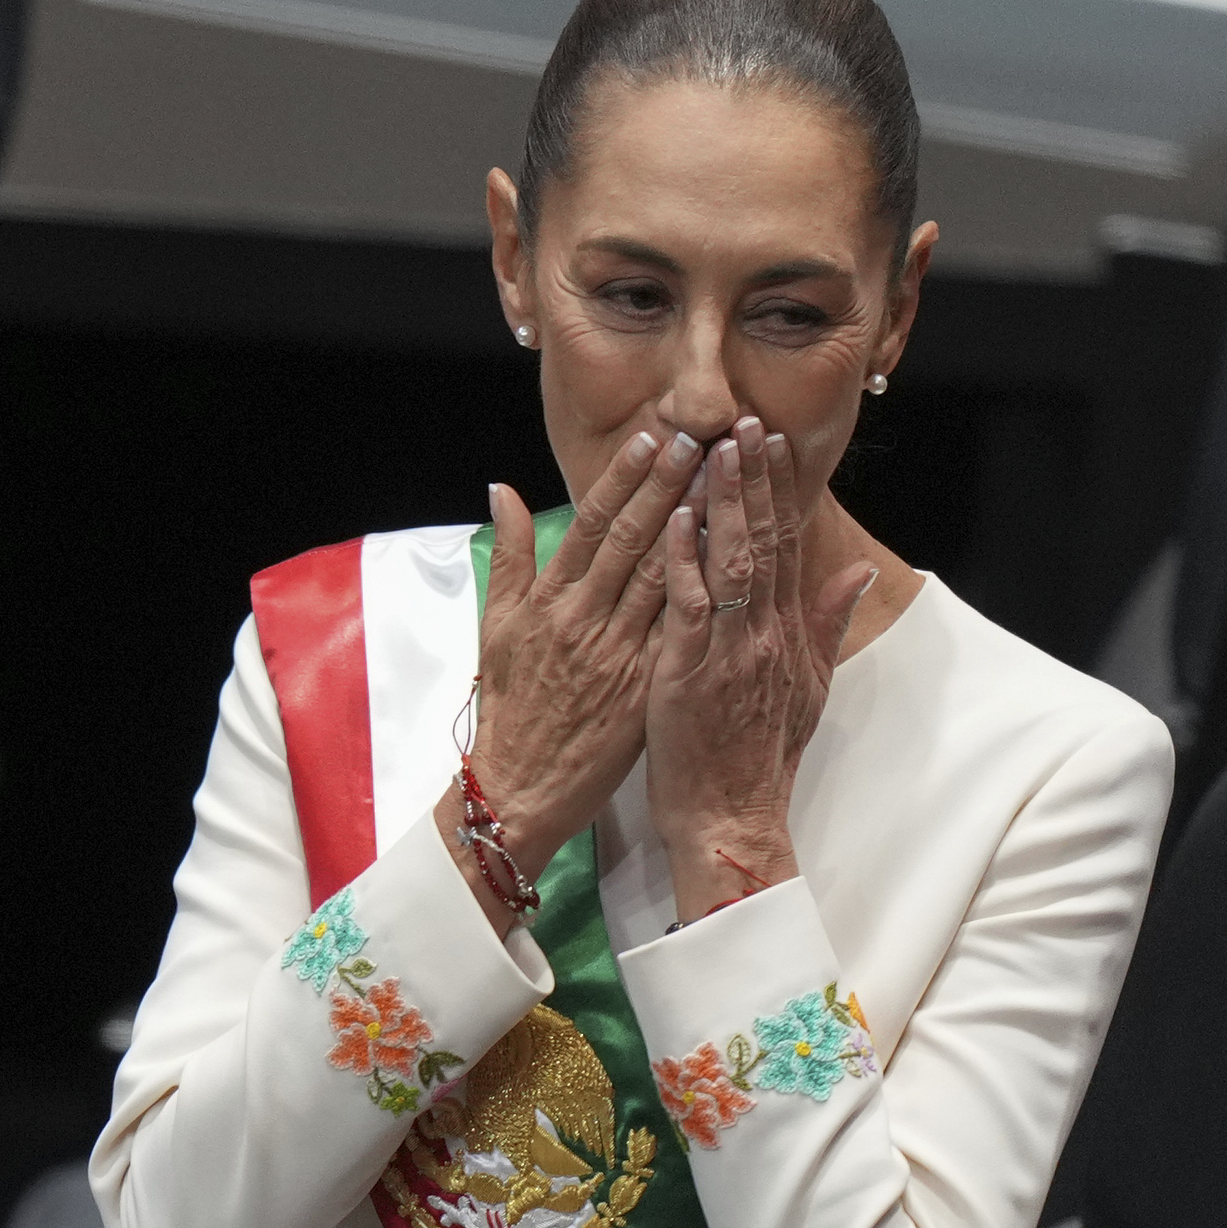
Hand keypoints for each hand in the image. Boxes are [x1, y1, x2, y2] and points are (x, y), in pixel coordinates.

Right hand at [456, 431, 699, 924]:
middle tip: (701, 439)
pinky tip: (731, 564)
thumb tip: (502, 489)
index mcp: (549, 600)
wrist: (519, 788)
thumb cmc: (511, 706)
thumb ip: (508, 555)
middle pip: (634, 541)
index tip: (652, 438)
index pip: (593, 525)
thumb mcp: (495, 626)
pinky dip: (704, 597)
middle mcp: (584, 620)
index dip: (624, 479)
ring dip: (695, 528)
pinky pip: (679, 635)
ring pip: (664, 579)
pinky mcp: (642, 690)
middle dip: (668, 486)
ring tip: (724, 484)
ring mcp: (617, 655)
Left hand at [646, 417, 873, 921]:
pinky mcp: (692, 669)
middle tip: (745, 422)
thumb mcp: (811, 688)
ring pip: (731, 559)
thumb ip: (830, 624)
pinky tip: (678, 514)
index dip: (780, 491)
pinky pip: (690, 602)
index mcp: (788, 633)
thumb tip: (860, 572)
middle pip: (764, 541)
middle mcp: (766, 633)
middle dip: (753, 478)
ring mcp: (731, 649)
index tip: (772, 443)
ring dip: (723, 500)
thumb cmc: (759, 757)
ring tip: (714, 447)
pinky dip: (685, 556)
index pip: (788, 546)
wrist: (733, 816)